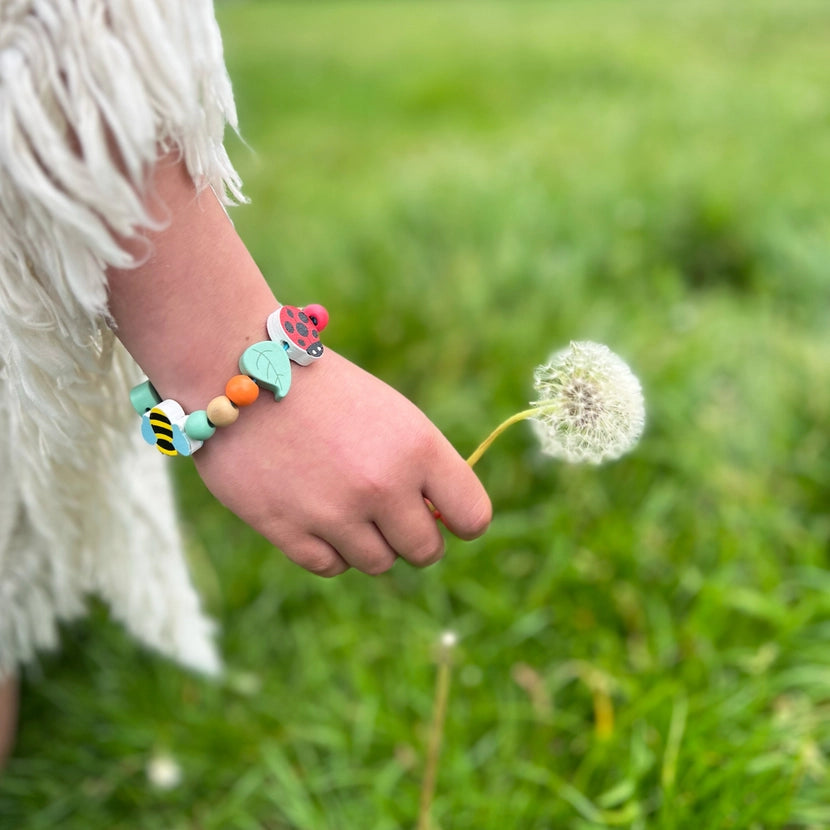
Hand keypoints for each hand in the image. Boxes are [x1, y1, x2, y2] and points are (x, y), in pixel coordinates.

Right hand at [193, 350, 491, 575]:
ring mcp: (334, 512)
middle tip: (388, 512)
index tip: (443, 516)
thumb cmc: (324, 389)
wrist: (240, 370)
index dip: (461, 521)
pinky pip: (331, 567)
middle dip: (413, 537)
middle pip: (426, 551)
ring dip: (369, 542)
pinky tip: (315, 514)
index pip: (473, 516)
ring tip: (345, 504)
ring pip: (379, 564)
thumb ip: (421, 467)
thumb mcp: (390, 414)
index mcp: (418, 446)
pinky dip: (329, 549)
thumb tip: (440, 522)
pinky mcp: (288, 531)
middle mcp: (383, 485)